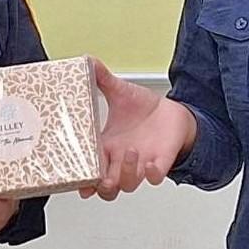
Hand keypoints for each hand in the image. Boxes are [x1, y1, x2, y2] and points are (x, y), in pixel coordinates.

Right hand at [79, 58, 195, 201]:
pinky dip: (152, 175)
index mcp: (107, 146)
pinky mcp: (160, 162)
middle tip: (100, 178)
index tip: (76, 176)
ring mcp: (140, 164)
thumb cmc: (144, 110)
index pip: (90, 167)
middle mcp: (120, 160)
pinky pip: (154, 177)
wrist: (172, 115)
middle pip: (106, 188)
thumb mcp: (120, 92)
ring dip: (126, 173)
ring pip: (128, 184)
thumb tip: (88, 61)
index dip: (82, 176)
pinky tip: (150, 165)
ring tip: (130, 152)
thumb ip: (102, 79)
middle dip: (102, 186)